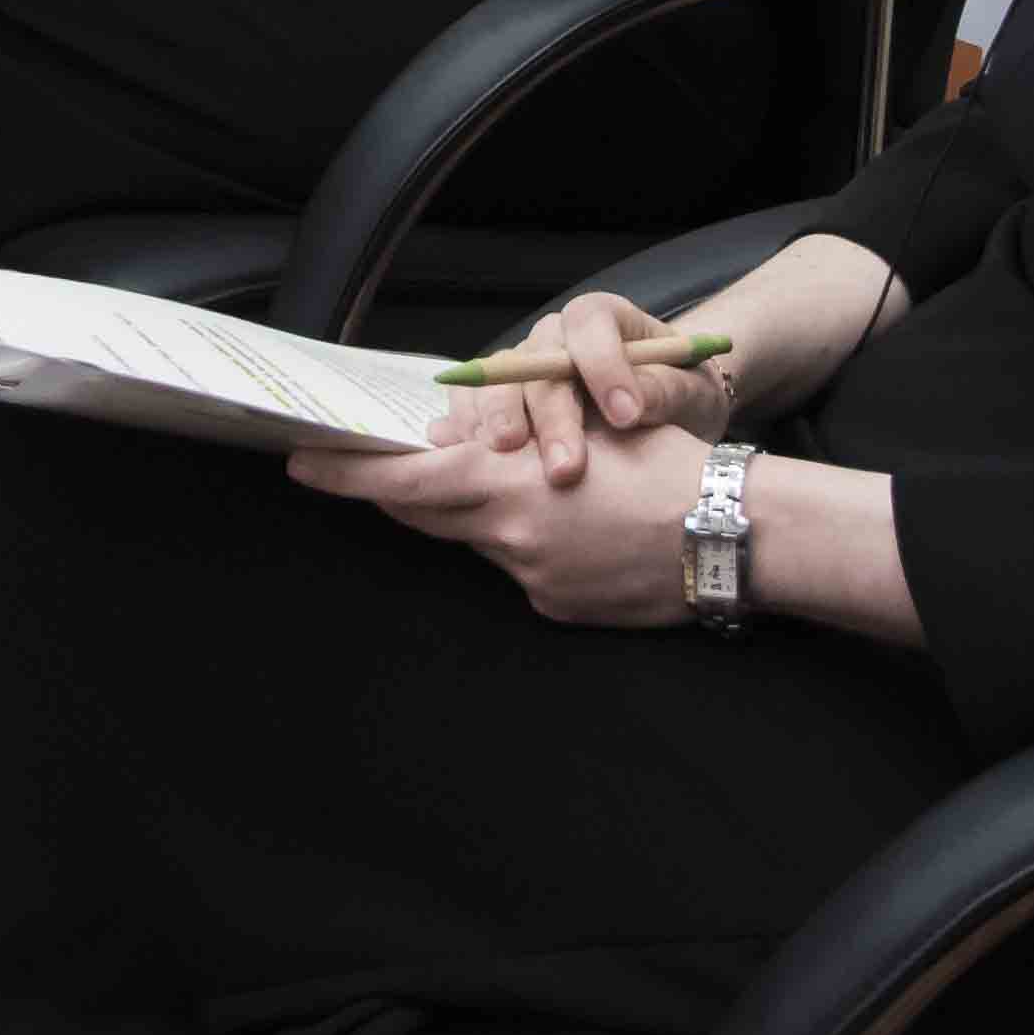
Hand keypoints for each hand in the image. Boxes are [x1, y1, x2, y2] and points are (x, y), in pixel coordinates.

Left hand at [295, 397, 720, 624]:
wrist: (731, 533)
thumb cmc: (666, 465)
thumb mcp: (584, 427)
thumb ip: (510, 442)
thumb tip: (454, 444)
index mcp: (509, 484)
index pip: (403, 485)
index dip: (347, 475)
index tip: (303, 464)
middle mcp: (510, 536)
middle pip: (428, 515)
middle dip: (401, 493)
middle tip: (373, 470)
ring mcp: (534, 579)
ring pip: (479, 539)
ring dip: (482, 514)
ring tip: (530, 488)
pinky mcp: (558, 607)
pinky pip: (523, 569)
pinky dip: (529, 545)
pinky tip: (578, 530)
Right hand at [435, 291, 744, 485]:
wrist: (665, 415)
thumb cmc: (678, 396)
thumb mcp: (689, 392)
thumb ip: (663, 391)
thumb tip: (632, 402)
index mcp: (604, 319)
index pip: (590, 324)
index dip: (603, 365)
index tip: (625, 416)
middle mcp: (555, 337)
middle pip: (537, 363)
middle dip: (550, 417)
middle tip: (566, 467)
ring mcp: (521, 367)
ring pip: (498, 383)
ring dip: (502, 424)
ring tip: (509, 460)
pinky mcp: (500, 398)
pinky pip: (471, 402)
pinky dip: (468, 427)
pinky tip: (472, 457)